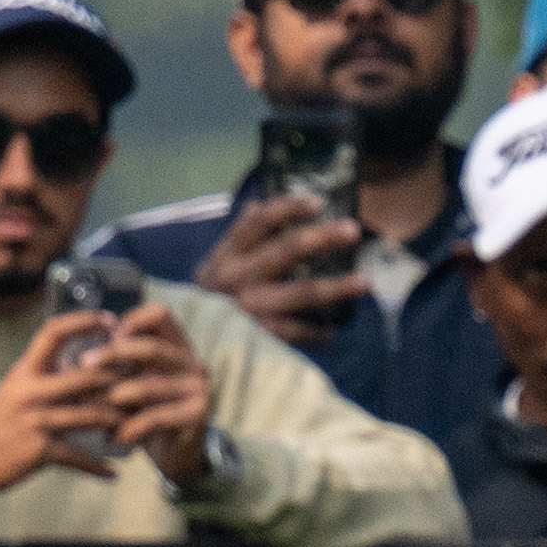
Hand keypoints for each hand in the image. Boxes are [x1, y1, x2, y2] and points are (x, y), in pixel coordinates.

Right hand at [0, 315, 133, 498]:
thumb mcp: (17, 387)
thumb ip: (48, 375)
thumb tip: (89, 362)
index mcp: (25, 371)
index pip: (53, 333)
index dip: (82, 321)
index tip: (110, 320)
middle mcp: (30, 392)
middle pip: (85, 377)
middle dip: (117, 379)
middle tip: (142, 379)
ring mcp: (36, 421)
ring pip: (90, 415)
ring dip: (118, 420)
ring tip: (136, 421)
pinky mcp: (40, 451)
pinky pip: (79, 457)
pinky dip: (98, 467)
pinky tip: (115, 473)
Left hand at [97, 300, 223, 495]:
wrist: (180, 454)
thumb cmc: (149, 413)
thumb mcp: (136, 382)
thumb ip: (120, 365)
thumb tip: (82, 357)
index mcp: (178, 347)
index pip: (160, 315)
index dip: (132, 320)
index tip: (107, 335)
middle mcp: (192, 363)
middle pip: (151, 347)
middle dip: (113, 353)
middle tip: (85, 363)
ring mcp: (198, 388)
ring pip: (149, 385)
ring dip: (116, 396)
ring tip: (95, 408)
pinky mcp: (197, 415)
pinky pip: (155, 417)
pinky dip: (130, 428)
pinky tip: (114, 437)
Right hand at [202, 194, 364, 347]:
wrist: (181, 345)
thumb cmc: (209, 298)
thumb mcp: (215, 265)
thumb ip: (239, 237)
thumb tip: (258, 202)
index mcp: (228, 254)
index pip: (259, 221)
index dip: (288, 208)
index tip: (318, 201)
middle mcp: (236, 277)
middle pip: (285, 249)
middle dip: (322, 237)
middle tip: (353, 230)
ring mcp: (248, 307)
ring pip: (300, 293)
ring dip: (336, 287)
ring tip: (364, 282)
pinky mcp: (256, 336)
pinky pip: (295, 333)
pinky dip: (317, 334)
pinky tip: (333, 334)